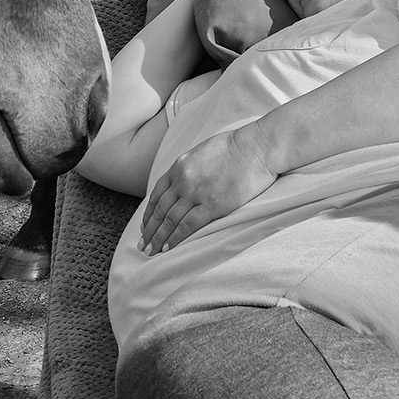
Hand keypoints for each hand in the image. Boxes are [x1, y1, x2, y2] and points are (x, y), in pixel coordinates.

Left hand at [140, 125, 278, 253]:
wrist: (255, 148)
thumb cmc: (235, 147)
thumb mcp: (202, 152)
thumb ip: (189, 169)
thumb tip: (184, 181)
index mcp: (179, 167)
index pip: (156, 194)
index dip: (148, 213)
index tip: (144, 226)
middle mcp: (182, 181)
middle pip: (160, 210)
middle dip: (150, 230)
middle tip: (143, 245)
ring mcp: (196, 193)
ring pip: (170, 220)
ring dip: (158, 238)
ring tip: (152, 251)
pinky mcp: (212, 205)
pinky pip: (188, 226)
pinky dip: (176, 238)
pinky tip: (168, 248)